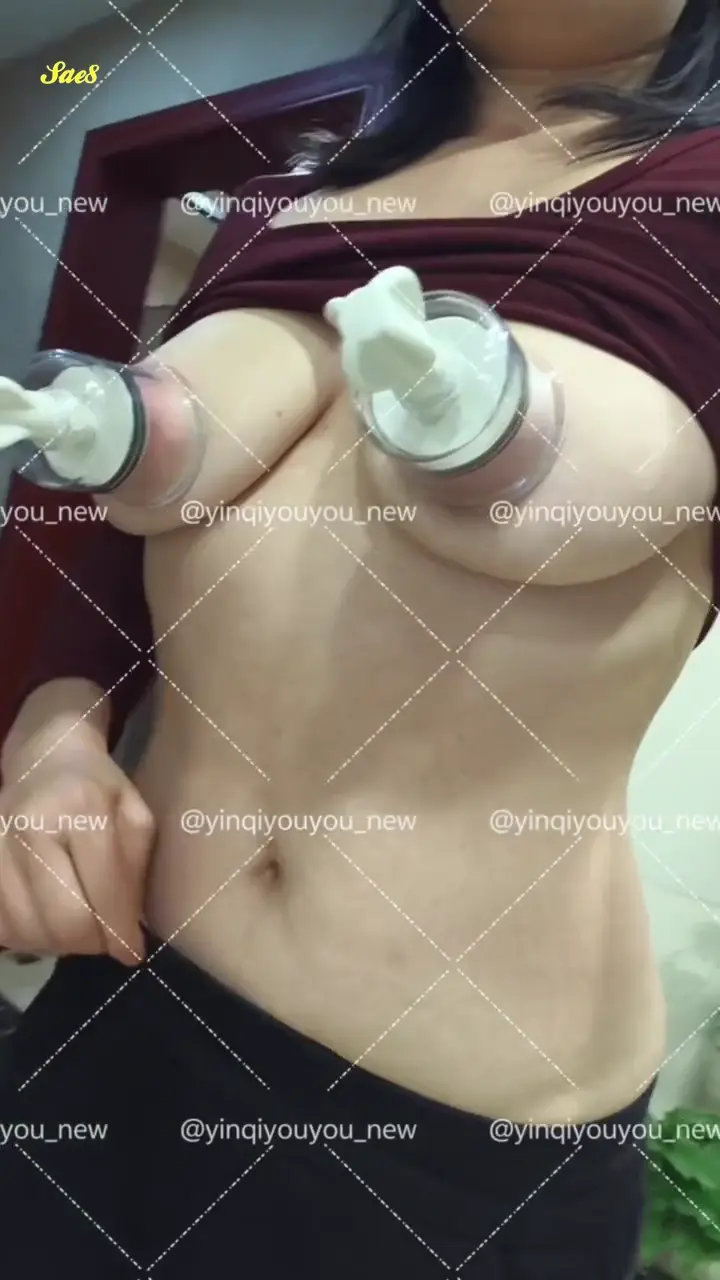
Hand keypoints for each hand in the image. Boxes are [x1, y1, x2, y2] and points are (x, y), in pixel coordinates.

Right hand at [0, 749, 154, 963]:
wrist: (43, 760)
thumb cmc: (99, 790)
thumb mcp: (135, 817)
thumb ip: (134, 873)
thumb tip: (128, 940)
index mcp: (81, 809)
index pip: (103, 893)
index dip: (121, 933)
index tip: (132, 952)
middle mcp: (30, 827)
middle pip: (63, 922)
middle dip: (92, 943)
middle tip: (106, 939)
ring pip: (28, 932)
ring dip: (60, 943)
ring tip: (79, 924)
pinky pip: (2, 927)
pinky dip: (28, 936)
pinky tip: (47, 917)